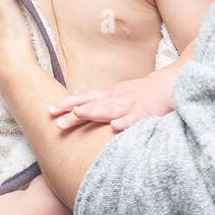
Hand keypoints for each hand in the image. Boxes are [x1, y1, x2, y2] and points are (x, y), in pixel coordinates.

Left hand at [47, 72, 175, 131]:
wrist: (165, 86)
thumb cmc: (137, 92)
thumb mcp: (113, 91)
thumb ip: (94, 95)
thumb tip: (73, 94)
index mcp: (106, 96)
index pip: (82, 99)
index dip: (65, 104)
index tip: (48, 111)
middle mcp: (115, 99)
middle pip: (91, 106)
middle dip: (73, 113)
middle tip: (57, 122)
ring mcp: (129, 105)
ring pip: (109, 109)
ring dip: (93, 112)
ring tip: (79, 114)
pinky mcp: (144, 113)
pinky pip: (134, 119)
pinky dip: (125, 123)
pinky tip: (115, 128)